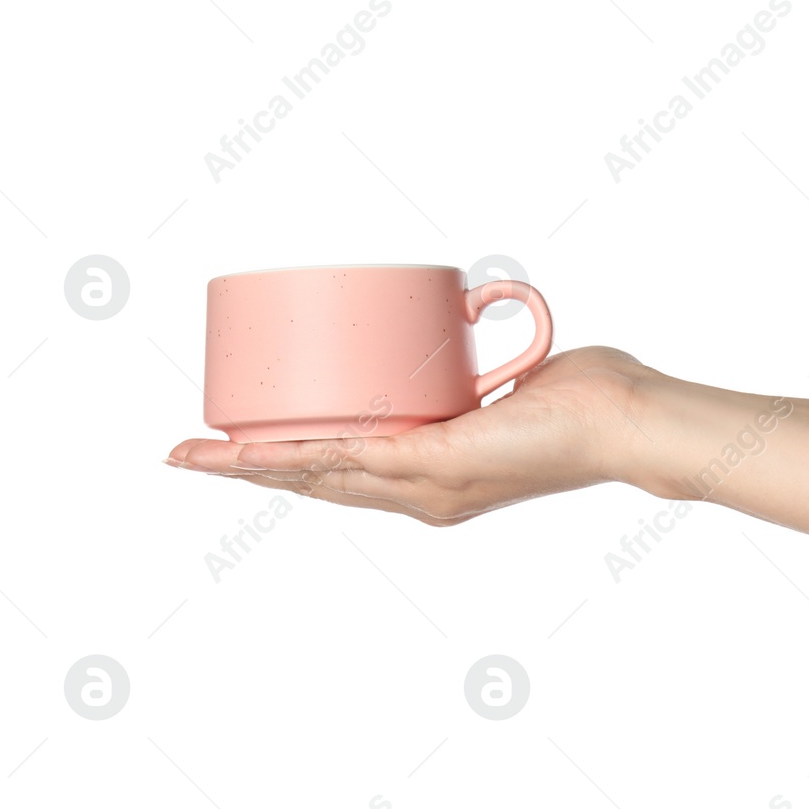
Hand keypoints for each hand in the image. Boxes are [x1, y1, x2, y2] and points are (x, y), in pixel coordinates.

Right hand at [167, 346, 650, 524]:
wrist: (623, 420)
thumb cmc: (583, 400)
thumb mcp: (507, 382)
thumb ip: (476, 363)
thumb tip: (460, 315)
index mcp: (434, 479)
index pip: (345, 474)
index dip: (286, 461)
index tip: (238, 448)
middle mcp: (425, 494)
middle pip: (315, 481)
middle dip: (244, 470)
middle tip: (185, 456)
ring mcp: (428, 482)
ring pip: (316, 474)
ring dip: (247, 466)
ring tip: (190, 457)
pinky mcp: (437, 460)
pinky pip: (348, 458)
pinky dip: (291, 455)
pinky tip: (246, 452)